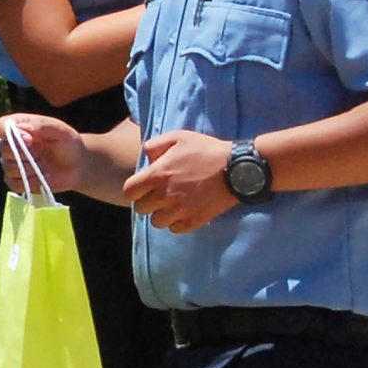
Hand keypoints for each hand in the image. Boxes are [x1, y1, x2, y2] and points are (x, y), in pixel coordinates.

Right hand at [0, 112, 90, 195]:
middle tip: (41, 154)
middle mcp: (11, 144)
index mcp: (18, 127)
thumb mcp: (59, 129)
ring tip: (44, 165)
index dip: (9, 133)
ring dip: (30, 169)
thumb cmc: (67, 143)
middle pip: (3, 149)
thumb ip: (40, 125)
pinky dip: (30, 182)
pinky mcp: (16, 181)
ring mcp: (12, 163)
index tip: (29, 139)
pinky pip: (14, 184)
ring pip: (9, 168)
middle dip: (24, 153)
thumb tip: (21, 130)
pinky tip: (42, 177)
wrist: (76, 165)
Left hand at [122, 129, 237, 232]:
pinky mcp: (194, 221)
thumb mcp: (179, 137)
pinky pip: (175, 229)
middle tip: (160, 195)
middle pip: (141, 209)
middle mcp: (164, 195)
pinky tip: (185, 211)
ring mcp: (179, 211)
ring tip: (173, 204)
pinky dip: (177, 222)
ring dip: (162, 214)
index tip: (144, 187)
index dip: (135, 190)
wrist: (237, 168)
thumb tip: (147, 159)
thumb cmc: (207, 150)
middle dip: (148, 201)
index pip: (130, 192)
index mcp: (157, 175)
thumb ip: (155, 145)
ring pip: (157, 222)